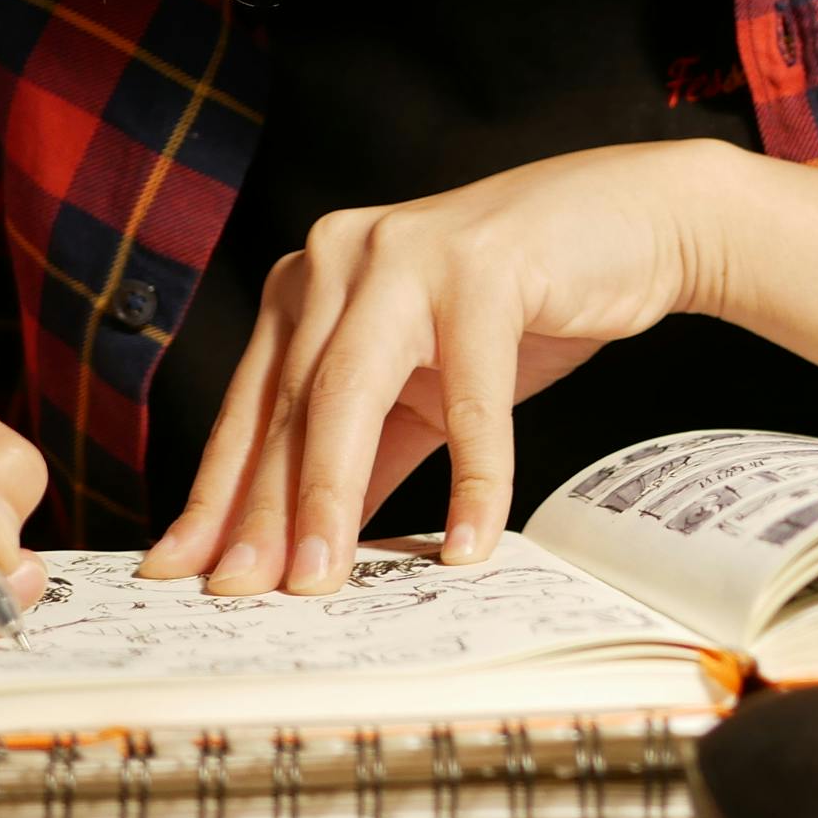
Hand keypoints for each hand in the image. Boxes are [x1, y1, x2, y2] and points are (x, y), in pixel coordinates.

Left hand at [139, 140, 727, 595]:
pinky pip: (470, 391)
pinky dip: (473, 475)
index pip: (252, 404)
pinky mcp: (485, 266)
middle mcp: (341, 256)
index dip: (218, 493)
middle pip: (290, 404)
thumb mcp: (425, 382)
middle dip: (262, 509)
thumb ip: (365, 449)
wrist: (631, 224)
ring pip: (351, 392)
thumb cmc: (521, 307)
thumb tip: (306, 551)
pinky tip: (469, 542)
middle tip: (243, 594)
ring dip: (331, 495)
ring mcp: (409, 254)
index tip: (186, 572)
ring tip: (321, 580)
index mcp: (312, 283)